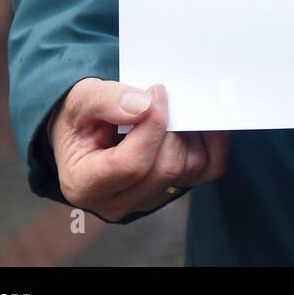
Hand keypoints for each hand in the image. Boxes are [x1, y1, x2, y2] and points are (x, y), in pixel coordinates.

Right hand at [50, 79, 230, 221]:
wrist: (85, 132)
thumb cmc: (80, 118)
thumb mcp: (80, 100)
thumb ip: (106, 101)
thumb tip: (144, 107)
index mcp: (85, 185)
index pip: (130, 164)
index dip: (151, 125)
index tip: (155, 92)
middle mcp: (117, 203)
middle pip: (165, 169)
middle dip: (173, 127)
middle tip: (168, 97)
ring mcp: (149, 200)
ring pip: (190, 169)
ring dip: (191, 132)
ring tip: (175, 108)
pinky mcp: (174, 189)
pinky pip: (210, 168)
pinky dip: (213, 141)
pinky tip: (198, 120)